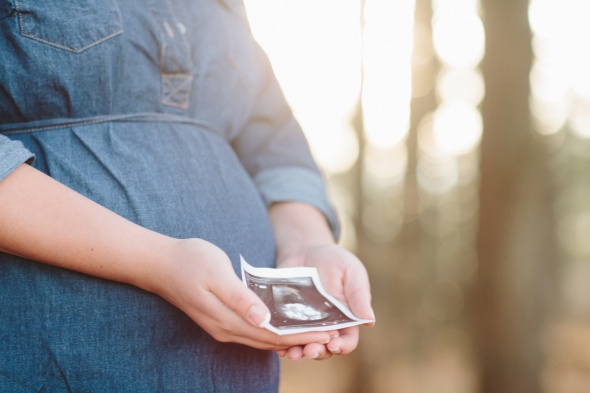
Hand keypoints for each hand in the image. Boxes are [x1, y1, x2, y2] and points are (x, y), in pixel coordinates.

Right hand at [151, 238, 333, 350]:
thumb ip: (240, 297)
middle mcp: (226, 329)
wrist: (160, 264)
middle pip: (270, 341)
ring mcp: (222, 327)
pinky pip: (252, 332)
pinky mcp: (220, 321)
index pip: (272, 334)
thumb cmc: (190, 261)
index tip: (326, 333)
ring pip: (262, 339)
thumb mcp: (216, 274)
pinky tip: (284, 325)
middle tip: (329, 336)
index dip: (300, 335)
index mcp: (228, 319)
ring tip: (313, 333)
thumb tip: (263, 319)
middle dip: (300, 340)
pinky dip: (272, 332)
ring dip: (287, 338)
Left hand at [274, 244, 374, 360]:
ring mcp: (304, 323)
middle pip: (324, 348)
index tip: (334, 345)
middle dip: (317, 352)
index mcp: (346, 318)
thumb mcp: (351, 271)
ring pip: (303, 345)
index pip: (348, 340)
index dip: (342, 346)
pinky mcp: (286, 318)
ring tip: (292, 353)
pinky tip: (277, 344)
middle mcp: (325, 326)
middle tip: (309, 351)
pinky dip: (280, 342)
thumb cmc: (334, 259)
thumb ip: (359, 294)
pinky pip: (283, 334)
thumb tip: (370, 320)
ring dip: (298, 352)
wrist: (305, 249)